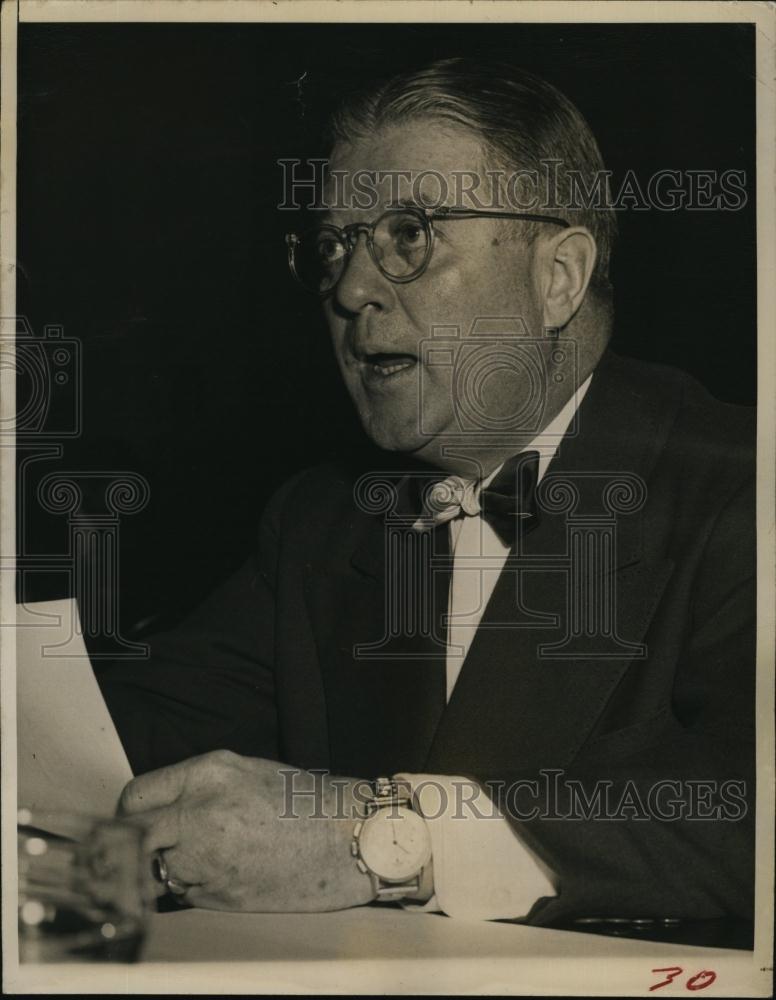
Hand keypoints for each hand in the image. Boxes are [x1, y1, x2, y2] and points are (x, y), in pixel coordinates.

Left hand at [118, 749, 375, 912]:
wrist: (346, 840)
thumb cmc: (305, 804)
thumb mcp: (247, 773)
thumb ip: (200, 788)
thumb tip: (163, 809)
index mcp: (207, 774)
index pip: (137, 796)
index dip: (130, 812)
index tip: (134, 821)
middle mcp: (198, 813)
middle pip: (132, 835)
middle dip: (134, 843)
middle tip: (146, 847)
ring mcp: (203, 857)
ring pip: (157, 868)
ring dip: (171, 866)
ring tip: (213, 855)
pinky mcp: (216, 894)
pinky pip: (185, 892)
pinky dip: (197, 886)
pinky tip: (232, 872)